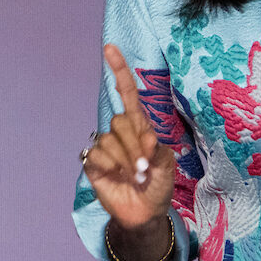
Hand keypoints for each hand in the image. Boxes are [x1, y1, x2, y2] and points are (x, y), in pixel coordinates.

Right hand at [83, 44, 176, 231]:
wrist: (145, 212)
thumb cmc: (158, 184)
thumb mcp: (166, 164)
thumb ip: (156, 149)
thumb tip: (144, 140)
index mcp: (140, 125)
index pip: (127, 92)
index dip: (119, 70)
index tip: (110, 48)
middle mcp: (121, 131)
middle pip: (120, 120)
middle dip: (135, 145)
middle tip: (144, 167)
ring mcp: (106, 147)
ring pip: (109, 139)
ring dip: (125, 160)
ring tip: (134, 176)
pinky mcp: (93, 163)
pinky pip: (98, 155)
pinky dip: (111, 167)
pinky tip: (117, 177)